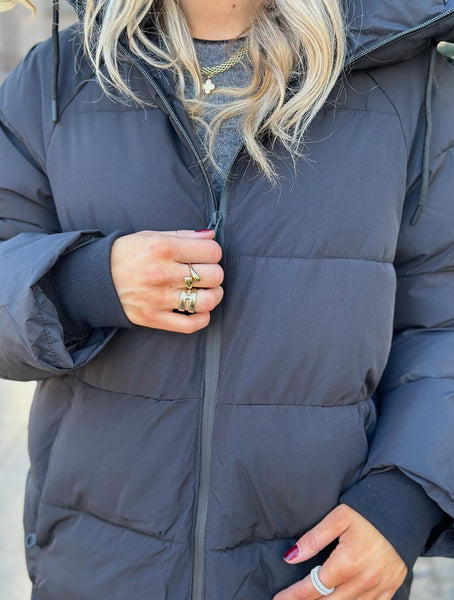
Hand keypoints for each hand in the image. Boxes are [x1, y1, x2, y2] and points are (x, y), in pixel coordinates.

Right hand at [111, 229, 222, 332]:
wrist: (95, 278)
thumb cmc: (125, 254)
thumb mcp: (151, 235)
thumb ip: (183, 235)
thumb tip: (211, 236)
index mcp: (163, 248)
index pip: (211, 252)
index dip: (214, 253)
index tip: (207, 256)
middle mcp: (162, 273)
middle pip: (213, 276)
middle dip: (215, 273)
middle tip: (208, 273)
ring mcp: (159, 298)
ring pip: (206, 301)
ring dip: (214, 296)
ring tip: (208, 291)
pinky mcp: (154, 318)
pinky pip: (190, 324)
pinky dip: (202, 318)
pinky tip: (199, 310)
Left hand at [274, 504, 406, 599]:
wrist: (404, 509)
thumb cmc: (367, 510)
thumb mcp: (337, 518)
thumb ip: (314, 539)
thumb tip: (290, 557)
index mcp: (347, 563)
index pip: (314, 587)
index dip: (295, 595)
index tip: (279, 599)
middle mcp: (364, 581)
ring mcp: (379, 587)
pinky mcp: (391, 588)